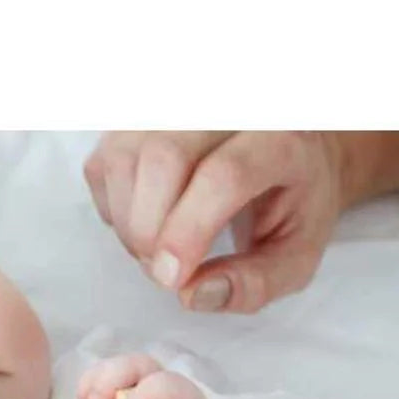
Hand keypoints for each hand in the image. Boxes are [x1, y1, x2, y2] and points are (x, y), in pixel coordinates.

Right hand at [83, 131, 345, 313]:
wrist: (287, 147)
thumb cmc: (291, 202)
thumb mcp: (294, 253)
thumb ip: (255, 283)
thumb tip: (193, 294)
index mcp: (280, 135)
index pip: (223, 175)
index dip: (188, 231)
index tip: (172, 279)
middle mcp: (225, 107)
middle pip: (162, 157)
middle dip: (149, 232)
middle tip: (164, 271)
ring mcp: (174, 105)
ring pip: (123, 160)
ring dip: (129, 225)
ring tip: (158, 249)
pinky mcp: (135, 118)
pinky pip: (103, 167)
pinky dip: (116, 210)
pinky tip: (147, 219)